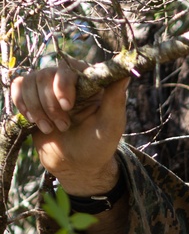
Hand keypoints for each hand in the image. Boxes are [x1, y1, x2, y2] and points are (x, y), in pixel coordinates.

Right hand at [12, 57, 126, 192]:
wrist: (76, 166)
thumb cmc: (98, 146)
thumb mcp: (111, 125)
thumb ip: (116, 99)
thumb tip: (125, 73)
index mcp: (88, 81)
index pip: (69, 67)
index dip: (63, 84)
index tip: (67, 106)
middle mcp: (67, 79)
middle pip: (46, 75)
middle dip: (51, 104)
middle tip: (64, 126)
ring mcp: (47, 87)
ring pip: (30, 82)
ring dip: (38, 110)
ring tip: (52, 129)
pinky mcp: (32, 96)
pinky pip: (18, 87)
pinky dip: (23, 105)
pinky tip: (34, 121)